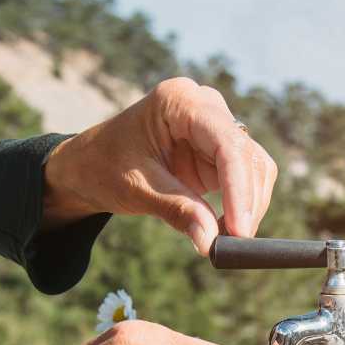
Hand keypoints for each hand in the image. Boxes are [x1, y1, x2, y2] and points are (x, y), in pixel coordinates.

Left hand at [41, 77, 277, 253]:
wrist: (88, 166)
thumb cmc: (103, 166)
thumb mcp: (137, 189)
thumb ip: (177, 211)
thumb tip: (210, 242)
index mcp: (179, 101)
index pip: (227, 144)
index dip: (239, 189)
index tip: (240, 230)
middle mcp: (205, 107)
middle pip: (248, 156)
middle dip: (247, 202)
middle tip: (236, 244)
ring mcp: (215, 128)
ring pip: (255, 168)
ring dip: (249, 207)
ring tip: (227, 240)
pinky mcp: (219, 152)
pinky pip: (247, 180)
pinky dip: (242, 207)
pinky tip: (225, 229)